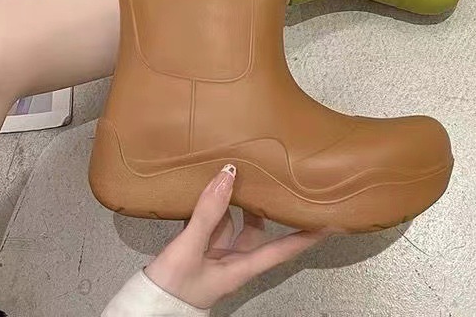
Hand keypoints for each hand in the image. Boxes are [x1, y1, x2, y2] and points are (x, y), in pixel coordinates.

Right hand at [145, 165, 327, 309]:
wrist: (145, 309)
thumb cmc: (172, 289)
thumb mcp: (189, 249)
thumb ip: (208, 213)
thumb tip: (228, 174)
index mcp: (241, 267)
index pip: (284, 249)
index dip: (308, 235)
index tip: (331, 221)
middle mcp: (232, 260)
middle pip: (258, 230)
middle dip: (267, 206)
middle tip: (278, 179)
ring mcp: (213, 255)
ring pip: (232, 222)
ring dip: (235, 200)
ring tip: (240, 171)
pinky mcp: (196, 250)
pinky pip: (209, 222)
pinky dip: (210, 204)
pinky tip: (206, 186)